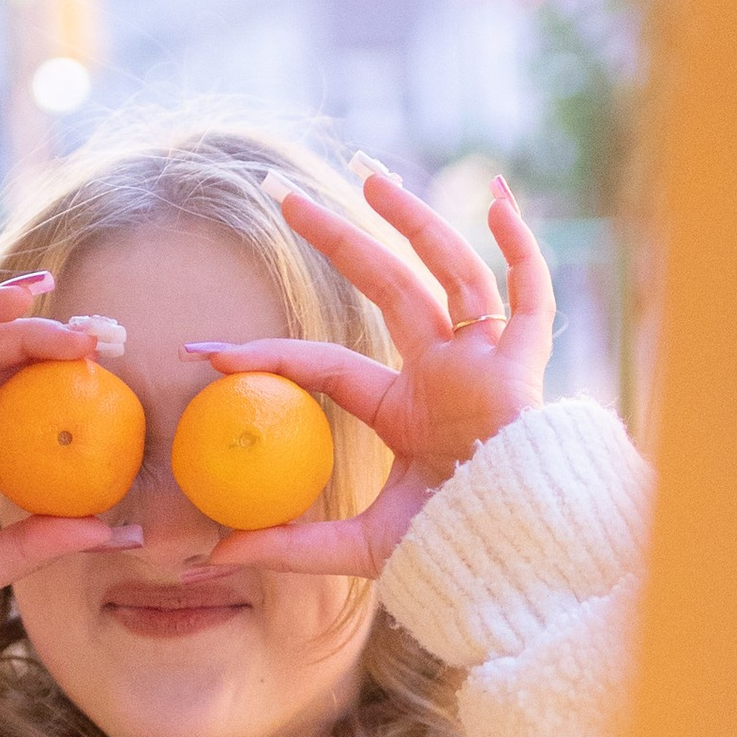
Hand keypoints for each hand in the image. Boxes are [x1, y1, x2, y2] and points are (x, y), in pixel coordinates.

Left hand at [186, 168, 552, 576]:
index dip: (266, 354)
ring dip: (413, 221)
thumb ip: (292, 545)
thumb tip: (210, 557)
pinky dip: (522, 247)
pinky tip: (497, 198)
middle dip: (335, 236)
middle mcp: (444, 371)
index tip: (204, 351)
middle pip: (385, 285)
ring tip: (369, 176)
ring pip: (449, 272)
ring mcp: (485, 362)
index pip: (325, 363)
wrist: (517, 559)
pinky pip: (531, 295)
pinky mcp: (524, 366)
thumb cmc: (453, 549)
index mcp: (406, 409)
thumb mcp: (361, 545)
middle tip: (281, 192)